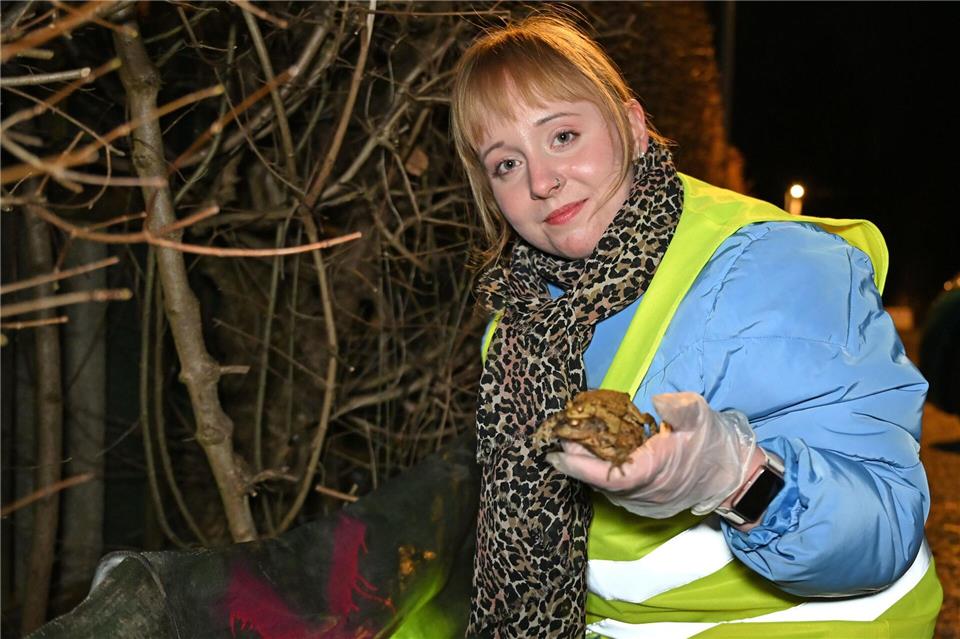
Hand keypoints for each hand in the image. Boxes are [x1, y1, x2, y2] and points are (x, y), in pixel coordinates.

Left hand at [545, 392, 758, 518]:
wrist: (733, 476)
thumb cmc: (713, 445)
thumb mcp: (699, 417)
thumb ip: (679, 408)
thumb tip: (659, 400)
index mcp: (651, 473)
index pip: (605, 475)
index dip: (577, 465)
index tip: (555, 453)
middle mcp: (641, 493)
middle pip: (598, 479)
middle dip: (576, 457)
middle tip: (560, 433)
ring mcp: (642, 502)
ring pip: (605, 484)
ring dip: (587, 463)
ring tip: (572, 438)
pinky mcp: (644, 502)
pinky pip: (615, 487)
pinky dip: (601, 469)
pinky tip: (596, 450)